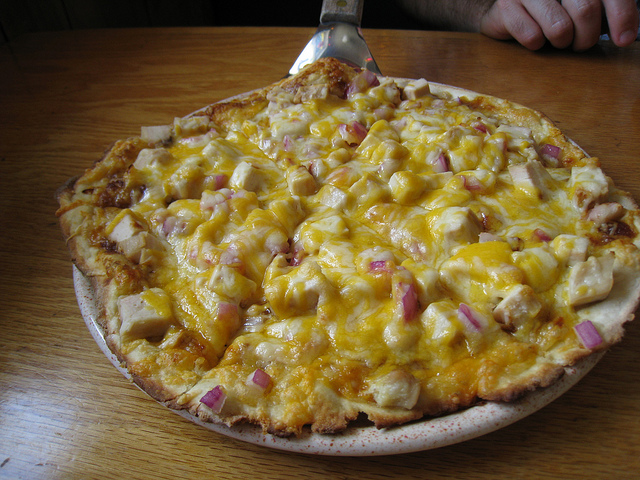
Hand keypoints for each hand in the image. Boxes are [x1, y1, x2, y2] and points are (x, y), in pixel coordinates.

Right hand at [479, 0, 638, 50]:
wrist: (508, 9)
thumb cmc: (552, 9)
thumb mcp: (581, 6)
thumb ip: (604, 13)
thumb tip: (625, 35)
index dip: (622, 16)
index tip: (624, 40)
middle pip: (586, 11)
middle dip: (586, 37)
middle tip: (579, 44)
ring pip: (559, 28)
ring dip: (560, 42)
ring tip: (555, 38)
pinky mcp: (507, 6)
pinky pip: (532, 37)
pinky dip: (536, 45)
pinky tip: (534, 36)